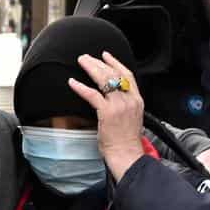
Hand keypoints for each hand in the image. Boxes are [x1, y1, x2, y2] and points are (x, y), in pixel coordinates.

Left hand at [68, 52, 145, 181]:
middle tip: (86, 57)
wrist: (127, 154)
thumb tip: (113, 97)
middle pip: (114, 73)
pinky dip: (81, 87)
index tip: (106, 55)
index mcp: (137, 100)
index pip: (127, 74)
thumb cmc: (126, 140)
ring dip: (91, 68)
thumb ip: (125, 105)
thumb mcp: (132, 118)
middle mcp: (129, 100)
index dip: (115, 62)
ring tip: (81, 62)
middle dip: (99, 62)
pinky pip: (92, 94)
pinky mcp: (107, 112)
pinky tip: (73, 82)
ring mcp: (119, 105)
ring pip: (104, 79)